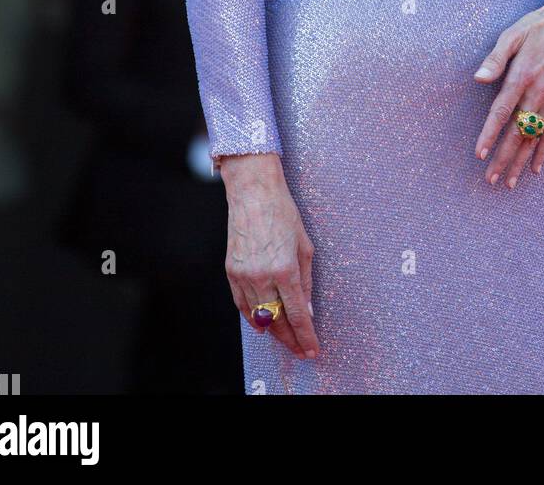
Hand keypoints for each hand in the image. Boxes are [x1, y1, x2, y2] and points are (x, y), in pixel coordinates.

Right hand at [220, 153, 320, 361]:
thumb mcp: (305, 246)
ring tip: (285, 339)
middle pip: (277, 321)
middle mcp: (262, 276)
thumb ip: (306, 281)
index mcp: (285, 269)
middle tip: (300, 350)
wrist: (253, 193)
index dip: (305, 336)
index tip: (312, 349)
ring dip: (273, 331)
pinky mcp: (231, 272)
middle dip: (290, 340)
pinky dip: (252, 317)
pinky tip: (262, 324)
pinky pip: (241, 304)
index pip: (297, 315)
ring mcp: (244, 276)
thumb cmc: (283, 213)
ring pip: (258, 317)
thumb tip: (306, 310)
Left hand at [472, 0, 543, 188]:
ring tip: (509, 183)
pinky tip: (535, 169)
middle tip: (490, 179)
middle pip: (518, 131)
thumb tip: (478, 78)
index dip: (490, 134)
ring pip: (535, 137)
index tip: (479, 154)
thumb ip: (495, 58)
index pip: (502, 111)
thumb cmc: (537, 27)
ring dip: (521, 161)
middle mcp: (539, 91)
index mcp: (523, 75)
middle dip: (503, 157)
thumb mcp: (512, 35)